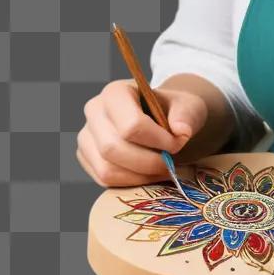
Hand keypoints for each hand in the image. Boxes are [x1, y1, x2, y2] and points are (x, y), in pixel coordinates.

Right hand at [75, 79, 207, 187]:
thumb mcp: (187, 105)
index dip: (157, 141)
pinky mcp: (86, 156)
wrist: (161, 115)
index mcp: (116, 92)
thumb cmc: (171, 109)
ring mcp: (86, 135)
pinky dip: (129, 182)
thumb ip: (187, 115)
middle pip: (114, 148)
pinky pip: (104, 179)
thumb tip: (181, 131)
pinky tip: (148, 174)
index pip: (131, 125)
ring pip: (107, 169)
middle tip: (170, 163)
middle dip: (148, 162)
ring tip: (161, 169)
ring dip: (139, 176)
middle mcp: (94, 111)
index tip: (177, 144)